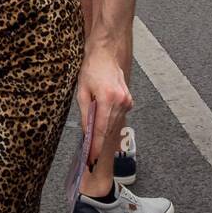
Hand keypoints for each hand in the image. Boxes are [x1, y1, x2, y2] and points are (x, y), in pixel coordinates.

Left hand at [76, 40, 132, 164]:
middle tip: (91, 156)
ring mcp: (127, 102)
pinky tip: (102, 128)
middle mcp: (121, 102)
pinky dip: (109, 124)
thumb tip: (87, 131)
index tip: (92, 157)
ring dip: (104, 134)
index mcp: (108, 98)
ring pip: (114, 125)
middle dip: (99, 143)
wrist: (106, 54)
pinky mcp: (129, 101)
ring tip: (94, 145)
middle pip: (109, 129)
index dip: (96, 145)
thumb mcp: (82, 91)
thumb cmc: (92, 69)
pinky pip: (118, 117)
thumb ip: (85, 113)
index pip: (101, 129)